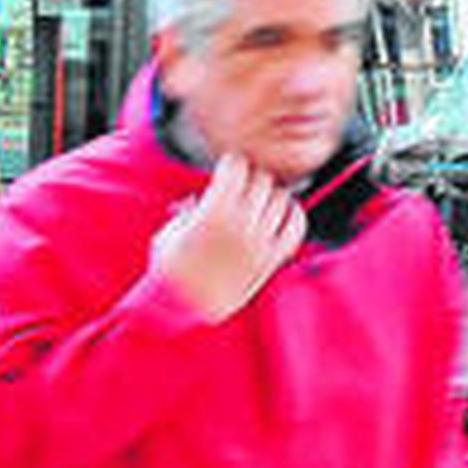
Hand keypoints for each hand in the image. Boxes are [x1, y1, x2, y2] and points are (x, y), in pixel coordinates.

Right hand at [153, 152, 304, 322]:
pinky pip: (296, 227)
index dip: (231, 163)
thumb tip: (201, 199)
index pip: (236, 167)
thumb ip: (190, 210)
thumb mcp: (171, 230)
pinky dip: (293, 214)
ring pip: (281, 199)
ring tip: (260, 199)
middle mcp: (241, 225)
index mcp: (214, 212)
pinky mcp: (272, 259)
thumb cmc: (171, 268)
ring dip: (271, 194)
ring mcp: (260, 243)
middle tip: (243, 184)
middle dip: (251, 177)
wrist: (185, 304)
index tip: (227, 167)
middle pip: (262, 180)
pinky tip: (281, 214)